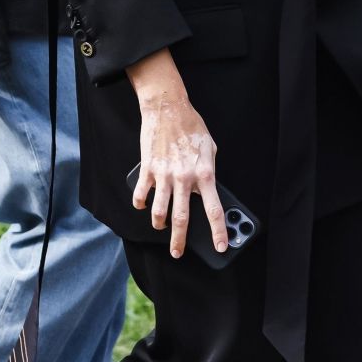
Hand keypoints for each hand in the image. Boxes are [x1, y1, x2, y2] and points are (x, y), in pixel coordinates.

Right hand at [126, 48, 225, 259]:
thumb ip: (209, 171)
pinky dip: (141, 204)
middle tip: (178, 253)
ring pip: (159, 211)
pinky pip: (141, 195)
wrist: (167, 109)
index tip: (221, 247)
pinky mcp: (148, 169)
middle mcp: (184, 178)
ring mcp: (164, 175)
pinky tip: (143, 205)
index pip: (214, 210)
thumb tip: (205, 192)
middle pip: (182, 218)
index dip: (218, 232)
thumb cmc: (192, 127)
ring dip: (159, 224)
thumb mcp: (210, 149)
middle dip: (180, 240)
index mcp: (204, 173)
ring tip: (160, 227)